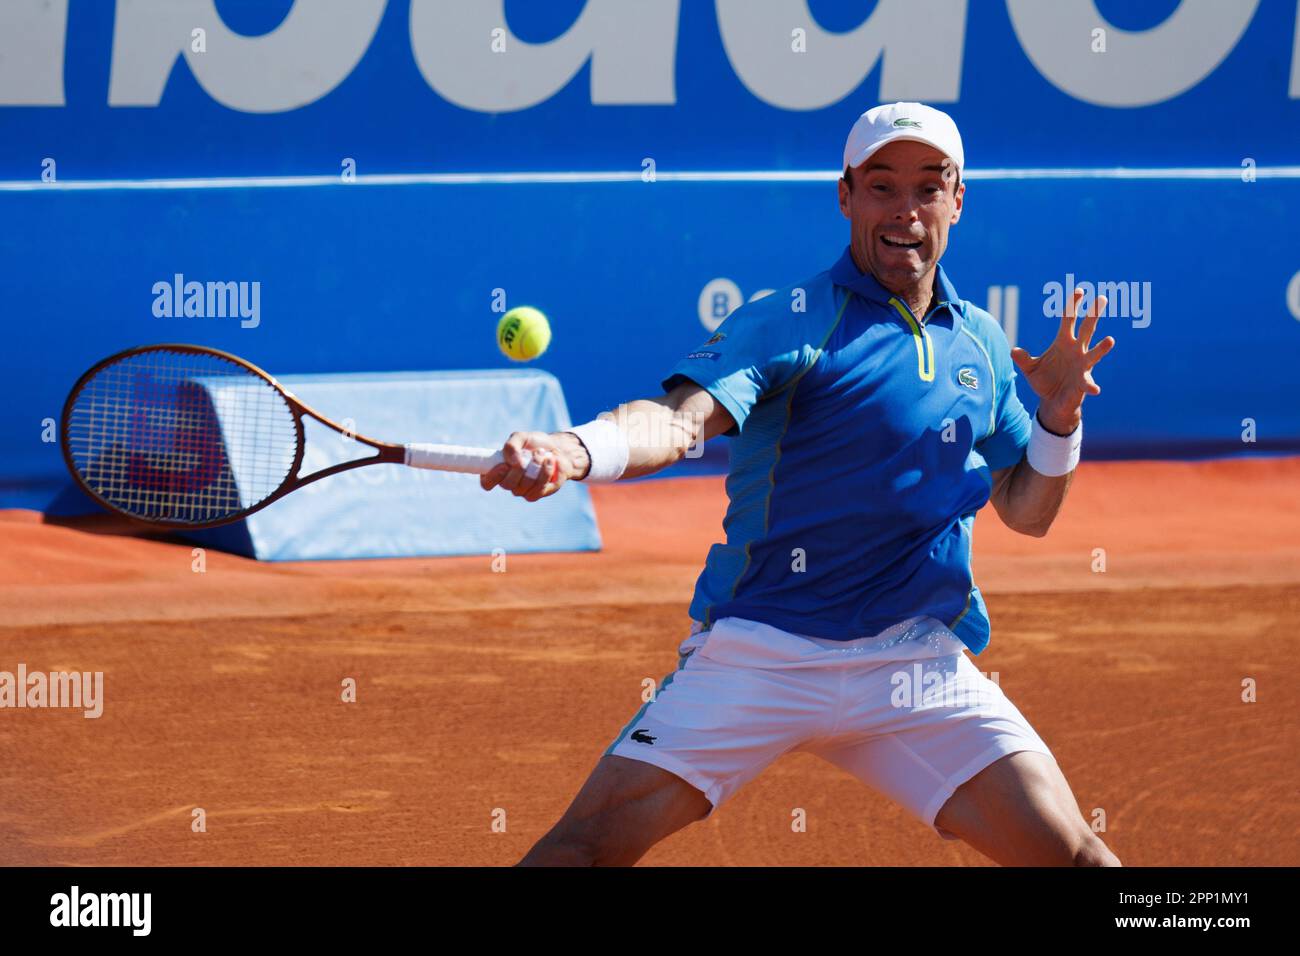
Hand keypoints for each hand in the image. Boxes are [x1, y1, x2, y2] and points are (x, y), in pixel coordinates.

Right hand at [479, 431, 580, 501]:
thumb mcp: (521, 437)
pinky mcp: (537, 493)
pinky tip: (550, 461)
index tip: (504, 466)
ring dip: (536, 466)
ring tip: (543, 453)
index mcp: (498, 469)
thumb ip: (511, 445)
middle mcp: (508, 482)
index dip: (493, 477)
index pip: (486, 482)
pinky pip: (539, 489)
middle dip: (520, 468)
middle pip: (507, 484)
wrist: (557, 449)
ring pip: (524, 486)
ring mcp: (522, 490)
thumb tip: (512, 461)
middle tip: (533, 453)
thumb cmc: (535, 444)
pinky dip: (546, 471)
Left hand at [1011, 287, 1115, 434]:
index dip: (1072, 306)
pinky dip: (1091, 385)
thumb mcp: (1030, 369)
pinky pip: (1088, 383)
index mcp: (1063, 342)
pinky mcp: (1083, 382)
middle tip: (1101, 298)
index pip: (1068, 320)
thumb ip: (1023, 359)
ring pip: (1094, 353)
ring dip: (1102, 348)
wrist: (1052, 401)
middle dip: (1093, 314)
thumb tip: (1013, 351)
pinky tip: (1095, 389)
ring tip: (1110, 340)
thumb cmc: (1044, 380)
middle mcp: (1076, 350)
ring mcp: (1082, 365)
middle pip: (1087, 329)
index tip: (1079, 291)